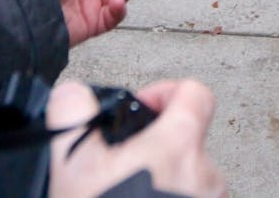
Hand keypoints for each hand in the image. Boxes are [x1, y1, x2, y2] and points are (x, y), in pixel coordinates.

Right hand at [47, 79, 225, 197]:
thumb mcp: (73, 166)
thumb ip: (72, 114)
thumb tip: (72, 95)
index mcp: (179, 146)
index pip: (195, 93)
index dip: (166, 91)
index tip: (143, 106)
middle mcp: (206, 175)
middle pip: (189, 143)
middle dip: (156, 152)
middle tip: (122, 171)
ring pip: (190, 183)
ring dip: (164, 186)